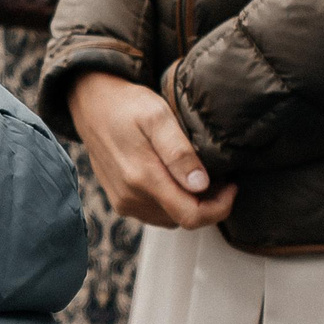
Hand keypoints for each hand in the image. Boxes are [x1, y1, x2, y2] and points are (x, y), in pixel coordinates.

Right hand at [67, 71, 233, 229]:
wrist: (92, 104)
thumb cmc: (127, 105)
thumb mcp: (158, 117)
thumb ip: (179, 153)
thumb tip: (201, 186)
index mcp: (143, 178)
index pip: (191, 216)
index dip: (219, 207)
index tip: (232, 185)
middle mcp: (131, 198)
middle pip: (182, 219)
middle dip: (207, 203)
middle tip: (220, 175)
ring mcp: (123, 202)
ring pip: (170, 219)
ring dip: (189, 204)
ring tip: (199, 175)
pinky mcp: (120, 200)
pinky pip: (155, 213)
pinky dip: (171, 202)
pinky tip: (176, 179)